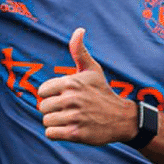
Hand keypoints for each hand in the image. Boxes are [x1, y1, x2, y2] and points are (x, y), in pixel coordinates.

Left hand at [37, 28, 135, 144]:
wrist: (121, 118)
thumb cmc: (102, 91)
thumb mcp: (92, 69)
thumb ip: (79, 50)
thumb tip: (79, 30)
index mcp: (70, 82)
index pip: (42, 91)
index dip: (50, 95)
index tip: (63, 96)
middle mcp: (72, 98)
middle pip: (42, 107)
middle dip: (52, 110)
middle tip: (67, 110)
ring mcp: (74, 116)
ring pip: (46, 121)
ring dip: (55, 122)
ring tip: (69, 119)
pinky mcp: (76, 134)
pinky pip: (51, 134)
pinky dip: (56, 134)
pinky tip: (68, 129)